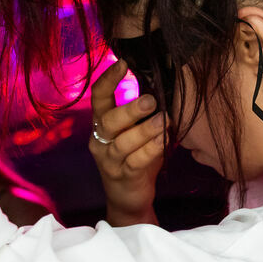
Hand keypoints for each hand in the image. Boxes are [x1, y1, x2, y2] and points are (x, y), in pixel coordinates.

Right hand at [90, 60, 165, 224]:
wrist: (128, 199)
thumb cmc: (135, 158)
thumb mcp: (134, 133)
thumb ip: (140, 113)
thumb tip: (159, 84)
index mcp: (101, 126)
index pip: (98, 98)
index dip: (107, 80)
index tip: (123, 62)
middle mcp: (100, 142)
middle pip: (108, 121)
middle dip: (129, 109)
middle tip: (151, 100)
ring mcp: (110, 162)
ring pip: (122, 143)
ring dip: (144, 130)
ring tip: (163, 120)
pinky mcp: (124, 178)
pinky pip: (136, 162)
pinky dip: (151, 149)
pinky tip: (164, 140)